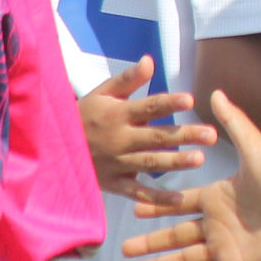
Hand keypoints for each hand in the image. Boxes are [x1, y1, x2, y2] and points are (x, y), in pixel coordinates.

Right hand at [79, 55, 216, 200]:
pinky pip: (137, 192)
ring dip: (175, 162)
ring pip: (149, 163)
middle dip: (184, 135)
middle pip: (155, 137)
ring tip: (199, 159)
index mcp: (117, 114)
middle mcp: (119, 139)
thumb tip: (150, 61)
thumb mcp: (101, 94)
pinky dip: (156, 198)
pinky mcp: (114, 183)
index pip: (148, 107)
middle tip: (211, 134)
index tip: (190, 99)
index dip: (168, 103)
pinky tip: (179, 199)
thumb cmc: (83, 116)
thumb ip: (128, 80)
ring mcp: (116, 163)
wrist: (49, 147)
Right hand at [120, 92, 260, 260]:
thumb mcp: (254, 148)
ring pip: (185, 258)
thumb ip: (235, 122)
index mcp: (219, 197)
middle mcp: (219, 223)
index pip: (180, 204)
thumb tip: (217, 91)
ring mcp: (226, 246)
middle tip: (123, 248)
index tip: (134, 208)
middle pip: (176, 234)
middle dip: (150, 241)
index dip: (158, 207)